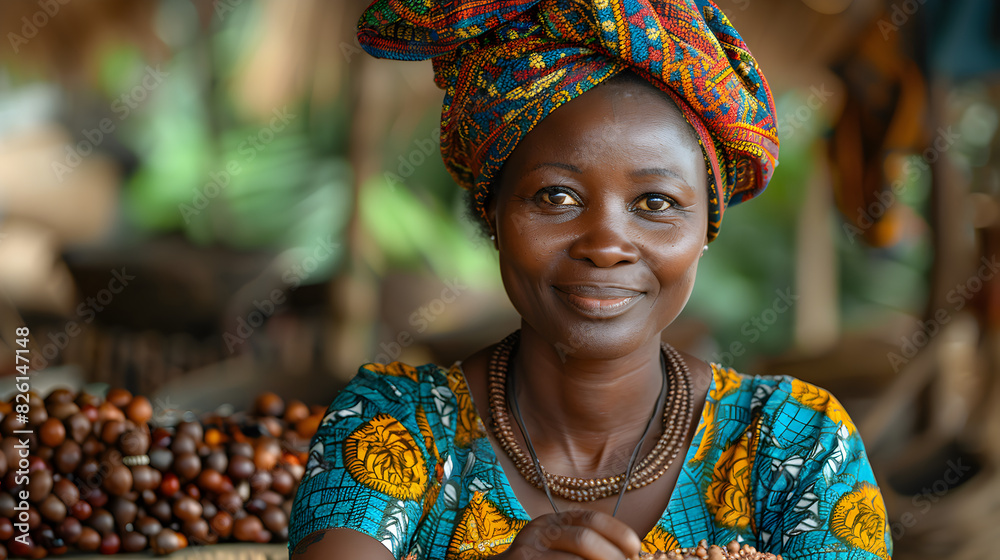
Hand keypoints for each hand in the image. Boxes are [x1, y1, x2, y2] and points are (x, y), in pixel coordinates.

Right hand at [493, 509, 642, 559]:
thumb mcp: (559, 549)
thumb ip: (587, 548)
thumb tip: (629, 555)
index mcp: (553, 522)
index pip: (591, 518)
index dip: (618, 532)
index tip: (635, 548)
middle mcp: (539, 532)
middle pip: (584, 539)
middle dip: (611, 557)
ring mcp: (527, 553)